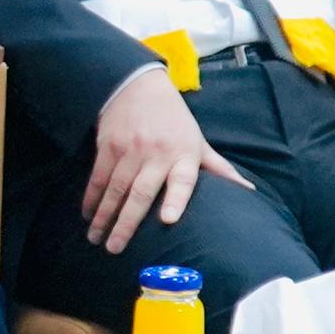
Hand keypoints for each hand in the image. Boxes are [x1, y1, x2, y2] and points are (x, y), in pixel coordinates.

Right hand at [80, 64, 248, 254]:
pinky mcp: (109, 145)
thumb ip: (218, 168)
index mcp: (184, 155)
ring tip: (95, 238)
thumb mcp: (198, 141)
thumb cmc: (174, 120)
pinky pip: (99, 177)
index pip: (183, 179)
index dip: (176, 199)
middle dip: (126, 223)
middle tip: (115, 248)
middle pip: (141, 192)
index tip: (168, 219)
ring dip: (103, 216)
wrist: (139, 85)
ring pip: (115, 188)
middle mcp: (157, 153)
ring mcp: (131, 149)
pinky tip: (86, 214)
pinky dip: (91, 197)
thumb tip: (248, 191)